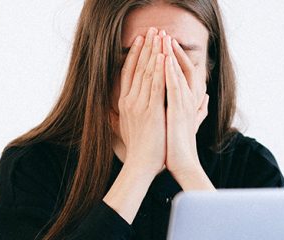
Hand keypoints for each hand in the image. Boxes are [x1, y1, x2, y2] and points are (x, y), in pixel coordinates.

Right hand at [117, 28, 166, 177]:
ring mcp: (139, 105)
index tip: (141, 40)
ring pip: (146, 73)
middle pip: (137, 67)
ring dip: (154, 52)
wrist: (140, 165)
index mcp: (125, 103)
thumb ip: (126, 115)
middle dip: (146, 47)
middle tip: (153, 29)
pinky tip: (164, 56)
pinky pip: (156, 86)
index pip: (129, 72)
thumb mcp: (128, 128)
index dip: (135, 54)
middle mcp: (129, 101)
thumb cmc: (139, 150)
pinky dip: (159, 70)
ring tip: (160, 35)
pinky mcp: (151, 111)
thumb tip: (120, 109)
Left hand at [163, 35, 209, 179]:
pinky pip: (173, 86)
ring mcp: (185, 104)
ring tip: (163, 38)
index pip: (183, 72)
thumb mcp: (189, 123)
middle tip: (163, 33)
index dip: (175, 57)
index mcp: (189, 100)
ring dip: (171, 55)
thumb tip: (207, 99)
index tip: (165, 44)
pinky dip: (169, 72)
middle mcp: (189, 99)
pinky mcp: (178, 111)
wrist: (183, 164)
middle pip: (182, 67)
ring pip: (178, 73)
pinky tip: (163, 60)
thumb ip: (199, 109)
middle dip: (172, 50)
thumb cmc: (181, 146)